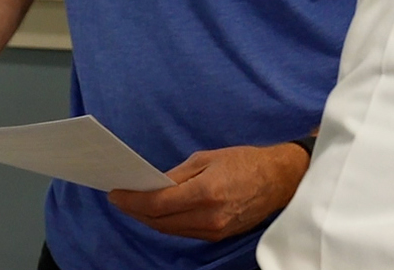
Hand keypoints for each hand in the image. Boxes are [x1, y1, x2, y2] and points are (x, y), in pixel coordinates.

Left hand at [107, 143, 310, 241]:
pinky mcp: (218, 236)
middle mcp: (209, 217)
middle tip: (119, 198)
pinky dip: (167, 223)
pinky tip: (156, 212)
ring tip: (133, 205)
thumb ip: (176, 175)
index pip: (157, 204)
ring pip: (170, 230)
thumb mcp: (206, 158)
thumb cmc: (243, 162)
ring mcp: (214, 230)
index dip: (131, 201)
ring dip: (148, 219)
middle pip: (159, 221)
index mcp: (205, 192)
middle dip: (135, 211)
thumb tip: (151, 185)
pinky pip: (184, 232)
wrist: (279, 180)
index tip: (115, 194)